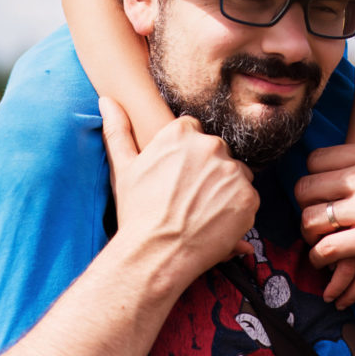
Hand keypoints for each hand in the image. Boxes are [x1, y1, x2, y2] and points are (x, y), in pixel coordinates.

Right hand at [100, 97, 257, 279]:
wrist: (155, 256)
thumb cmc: (136, 212)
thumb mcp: (124, 168)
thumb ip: (118, 129)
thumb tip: (106, 99)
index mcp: (181, 132)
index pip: (194, 132)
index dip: (186, 157)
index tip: (177, 178)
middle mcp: (210, 144)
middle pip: (217, 152)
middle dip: (208, 171)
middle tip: (189, 198)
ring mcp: (231, 170)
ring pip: (234, 173)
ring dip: (225, 188)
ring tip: (202, 212)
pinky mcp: (247, 196)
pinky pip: (248, 197)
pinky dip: (237, 209)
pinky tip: (216, 223)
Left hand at [295, 141, 354, 293]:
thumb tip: (352, 158)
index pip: (316, 159)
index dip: (313, 177)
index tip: (319, 192)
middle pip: (307, 186)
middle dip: (305, 205)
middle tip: (313, 218)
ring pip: (310, 217)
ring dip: (308, 232)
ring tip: (315, 240)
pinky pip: (326, 247)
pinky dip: (318, 257)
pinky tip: (322, 260)